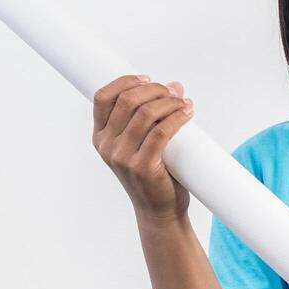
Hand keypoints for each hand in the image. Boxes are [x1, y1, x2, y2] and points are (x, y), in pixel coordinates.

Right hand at [92, 74, 194, 222]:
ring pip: (146, 113)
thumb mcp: (142, 141)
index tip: (148, 78)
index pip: (102, 97)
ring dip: (169, 102)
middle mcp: (106, 146)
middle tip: (173, 92)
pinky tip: (187, 113)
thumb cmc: (152, 172)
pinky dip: (177, 117)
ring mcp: (122, 157)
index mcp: (100, 136)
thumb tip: (174, 86)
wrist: (158, 210)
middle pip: (128, 101)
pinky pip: (161, 132)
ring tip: (183, 103)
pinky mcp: (142, 167)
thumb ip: (150, 114)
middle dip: (154, 90)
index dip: (125, 81)